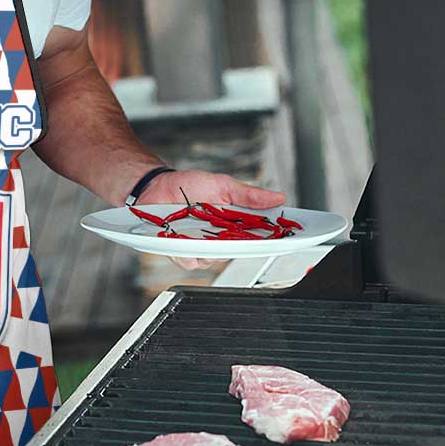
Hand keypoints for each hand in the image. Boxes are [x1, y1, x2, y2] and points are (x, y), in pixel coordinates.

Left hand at [139, 170, 286, 270]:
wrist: (156, 186)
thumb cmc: (188, 186)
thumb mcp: (222, 185)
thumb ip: (248, 195)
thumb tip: (278, 197)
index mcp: (233, 224)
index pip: (259, 236)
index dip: (274, 239)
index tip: (288, 237)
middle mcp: (219, 239)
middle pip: (239, 252)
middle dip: (243, 246)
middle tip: (244, 235)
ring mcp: (200, 247)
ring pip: (214, 259)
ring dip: (211, 248)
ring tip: (206, 232)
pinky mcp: (180, 252)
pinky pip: (190, 260)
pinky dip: (189, 252)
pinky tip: (185, 241)